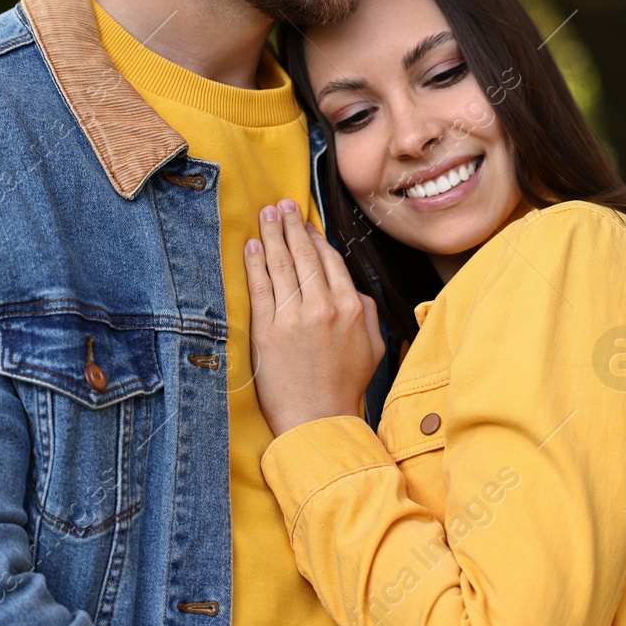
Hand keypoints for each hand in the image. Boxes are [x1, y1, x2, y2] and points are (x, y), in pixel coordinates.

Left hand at [245, 199, 384, 436]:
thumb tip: (353, 289)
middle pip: (304, 255)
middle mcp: (323, 306)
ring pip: (281, 264)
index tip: (305, 223)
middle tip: (281, 205)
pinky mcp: (268, 331)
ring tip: (266, 215)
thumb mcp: (374, 347)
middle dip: (292, 225)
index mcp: (351, 307)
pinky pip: (260, 288)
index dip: (315, 237)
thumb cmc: (345, 386)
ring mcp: (294, 317)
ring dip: (272, 234)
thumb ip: (366, 312)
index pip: (330, 260)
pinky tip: (252, 246)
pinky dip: (256, 263)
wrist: (317, 420)